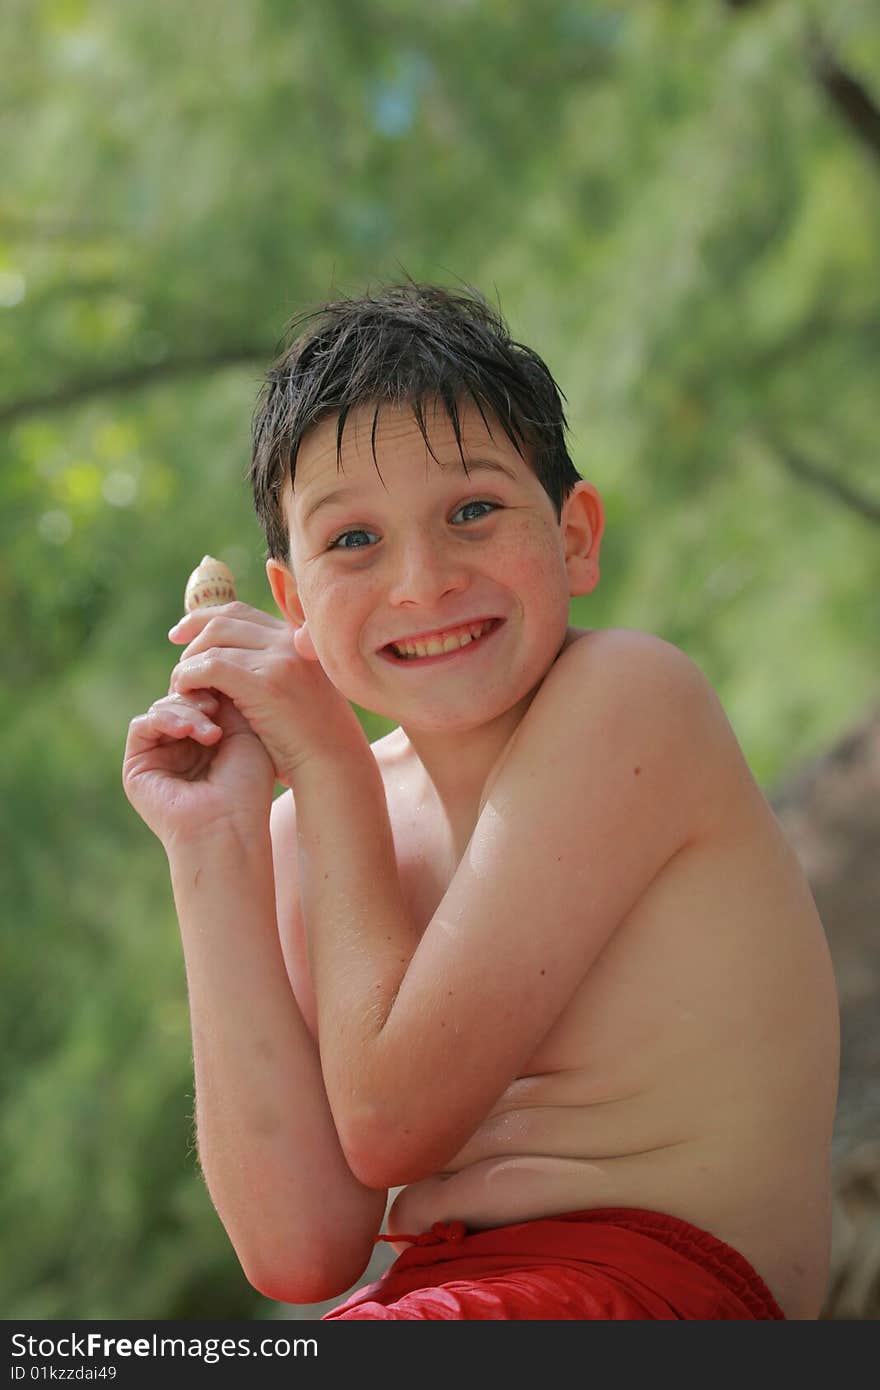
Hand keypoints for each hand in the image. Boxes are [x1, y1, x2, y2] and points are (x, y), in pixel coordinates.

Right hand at [122, 689, 275, 849]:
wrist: (229, 826)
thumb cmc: (246, 788)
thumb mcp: (244, 732)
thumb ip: (226, 699)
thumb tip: (209, 669)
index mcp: (208, 741)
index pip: (202, 696)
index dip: (213, 686)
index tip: (233, 688)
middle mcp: (181, 747)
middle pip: (179, 699)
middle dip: (198, 697)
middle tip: (217, 707)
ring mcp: (159, 756)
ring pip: (161, 708)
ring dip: (185, 710)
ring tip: (210, 731)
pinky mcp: (138, 766)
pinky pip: (142, 724)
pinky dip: (165, 719)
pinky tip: (190, 732)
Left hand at [166, 601, 369, 784]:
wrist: (333, 762)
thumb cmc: (309, 737)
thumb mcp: (292, 690)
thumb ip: (263, 669)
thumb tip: (214, 659)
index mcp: (296, 637)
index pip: (238, 612)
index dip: (202, 619)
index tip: (179, 635)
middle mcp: (289, 639)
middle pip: (221, 623)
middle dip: (190, 644)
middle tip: (178, 673)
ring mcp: (280, 658)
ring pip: (212, 645)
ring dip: (187, 666)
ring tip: (181, 690)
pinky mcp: (266, 683)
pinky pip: (211, 667)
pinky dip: (190, 678)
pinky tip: (185, 694)